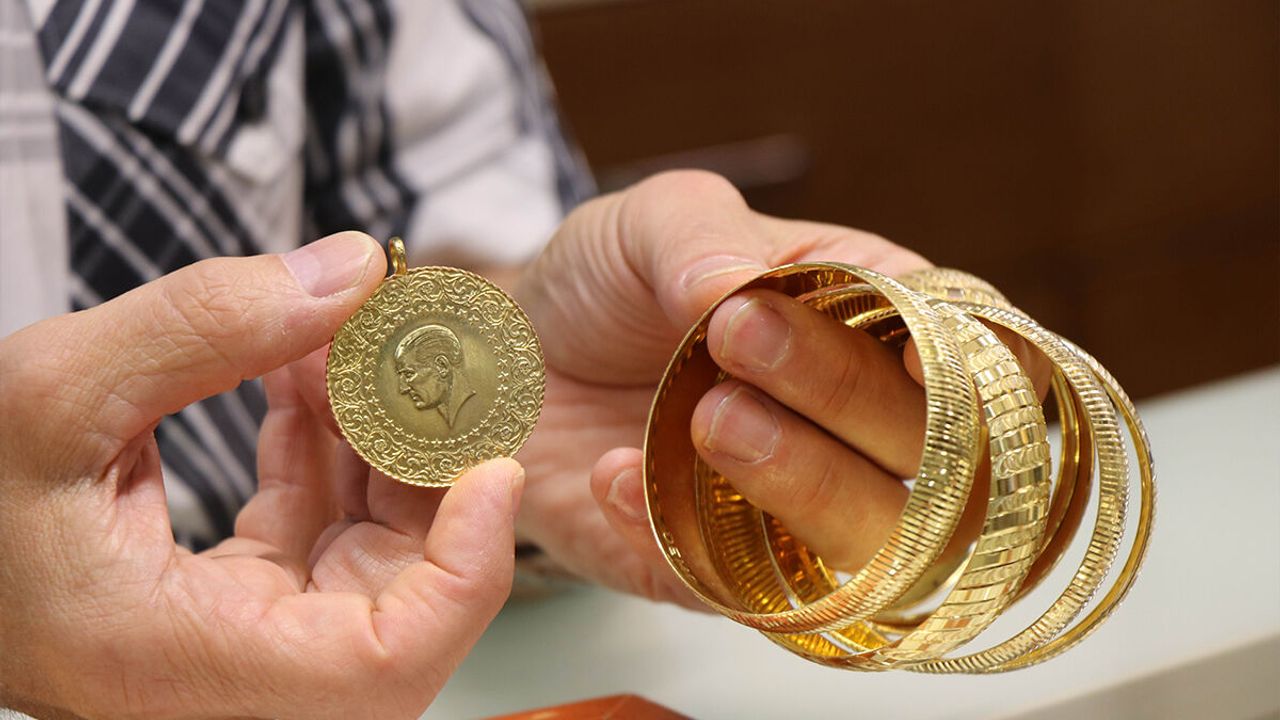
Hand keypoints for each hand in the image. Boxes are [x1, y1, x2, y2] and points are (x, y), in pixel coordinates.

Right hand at [0, 233, 523, 719]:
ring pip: (371, 550)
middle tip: (424, 358)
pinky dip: (328, 447)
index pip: (388, 662)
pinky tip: (309, 368)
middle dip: (425, 462)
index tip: (491, 463)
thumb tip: (351, 271)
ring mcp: (244, 639)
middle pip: (404, 590)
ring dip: (377, 437)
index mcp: (188, 668)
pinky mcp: (239, 599)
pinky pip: (322, 527)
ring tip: (354, 339)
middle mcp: (235, 676)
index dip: (468, 566)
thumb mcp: (57, 394)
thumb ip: (206, 327)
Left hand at [512, 170, 1014, 605]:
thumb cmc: (609, 281)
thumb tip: (742, 287)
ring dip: (800, 481)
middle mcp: (859, 428)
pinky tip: (618, 475)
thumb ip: (700, 237)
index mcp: (875, 321)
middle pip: (928, 450)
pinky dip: (679, 535)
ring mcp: (798, 510)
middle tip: (737, 335)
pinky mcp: (722, 573)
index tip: (910, 354)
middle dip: (842, 395)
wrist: (508, 359)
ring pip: (866, 542)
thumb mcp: (650, 220)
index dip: (971, 367)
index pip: (974, 355)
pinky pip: (736, 587)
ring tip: (706, 418)